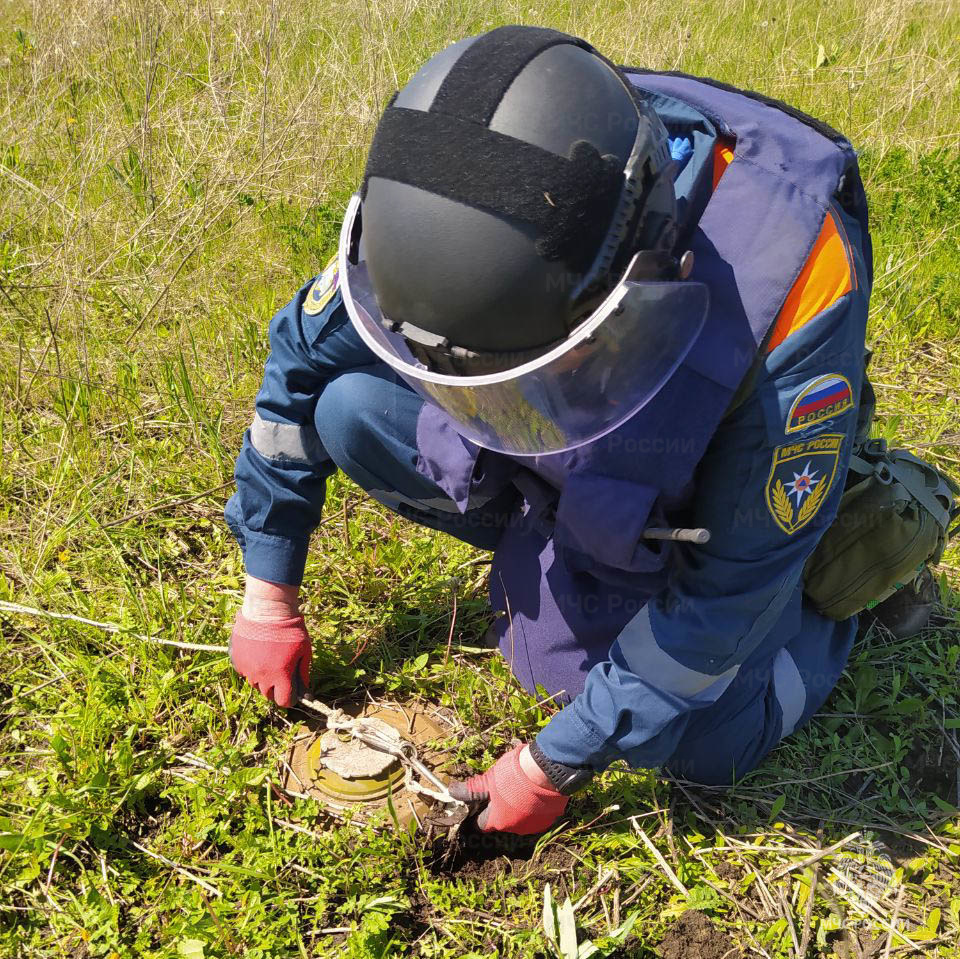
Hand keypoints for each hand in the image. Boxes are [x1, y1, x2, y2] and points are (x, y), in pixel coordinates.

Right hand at [229, 577, 310, 706]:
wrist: (268, 609)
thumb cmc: (291, 629)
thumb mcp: (304, 650)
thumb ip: (303, 672)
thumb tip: (304, 689)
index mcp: (281, 676)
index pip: (284, 701)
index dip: (289, 698)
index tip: (292, 692)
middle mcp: (262, 676)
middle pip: (268, 694)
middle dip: (276, 688)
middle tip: (281, 674)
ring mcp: (247, 669)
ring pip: (255, 683)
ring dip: (263, 678)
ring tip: (269, 661)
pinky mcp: (236, 659)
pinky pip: (244, 671)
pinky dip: (250, 667)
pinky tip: (257, 654)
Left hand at [448, 744, 567, 834]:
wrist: (546, 771)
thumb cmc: (513, 775)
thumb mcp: (488, 780)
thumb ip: (470, 790)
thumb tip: (452, 792)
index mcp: (497, 821)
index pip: (481, 823)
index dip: (479, 810)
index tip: (482, 799)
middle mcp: (514, 829)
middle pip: (501, 820)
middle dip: (500, 807)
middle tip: (502, 788)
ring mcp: (532, 826)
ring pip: (519, 819)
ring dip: (517, 808)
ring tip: (519, 789)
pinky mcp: (547, 821)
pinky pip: (535, 816)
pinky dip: (532, 808)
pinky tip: (533, 793)